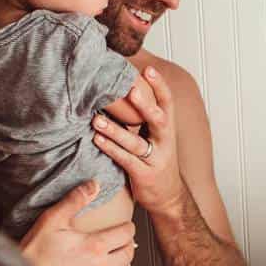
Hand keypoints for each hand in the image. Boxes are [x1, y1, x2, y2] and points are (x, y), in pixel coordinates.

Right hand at [19, 180, 135, 265]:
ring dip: (124, 265)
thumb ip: (74, 201)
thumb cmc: (35, 251)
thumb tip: (95, 184)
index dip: (127, 228)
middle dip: (126, 244)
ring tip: (116, 259)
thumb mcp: (52, 220)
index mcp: (95, 246)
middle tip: (120, 242)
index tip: (124, 227)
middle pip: (128, 253)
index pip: (126, 234)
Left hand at [92, 67, 187, 217]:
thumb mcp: (156, 136)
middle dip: (145, 105)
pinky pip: (126, 160)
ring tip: (97, 119)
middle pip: (159, 120)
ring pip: (136, 143)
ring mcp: (156, 159)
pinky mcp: (144, 175)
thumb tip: (124, 89)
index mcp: (168, 129)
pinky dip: (111, 149)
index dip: (160, 85)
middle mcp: (165, 142)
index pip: (167, 103)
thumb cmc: (156, 160)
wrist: (168, 197)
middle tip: (130, 89)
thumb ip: (145, 117)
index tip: (148, 69)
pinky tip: (97, 140)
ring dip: (116, 131)